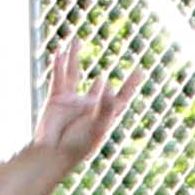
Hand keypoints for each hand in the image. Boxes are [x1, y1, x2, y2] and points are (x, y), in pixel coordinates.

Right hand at [25, 41, 133, 179]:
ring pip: (74, 74)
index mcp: (104, 114)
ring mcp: (72, 101)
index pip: (121, 97)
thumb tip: (109, 85)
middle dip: (103, 80)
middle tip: (110, 60)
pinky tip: (59, 51)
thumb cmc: (79, 144)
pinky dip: (58, 64)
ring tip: (76, 41)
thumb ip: (106, 107)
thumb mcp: (98, 127)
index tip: (140, 71)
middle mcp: (89, 106)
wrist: (53, 152)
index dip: (130, 85)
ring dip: (74, 58)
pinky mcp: (57, 99)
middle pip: (99, 86)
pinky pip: (59, 78)